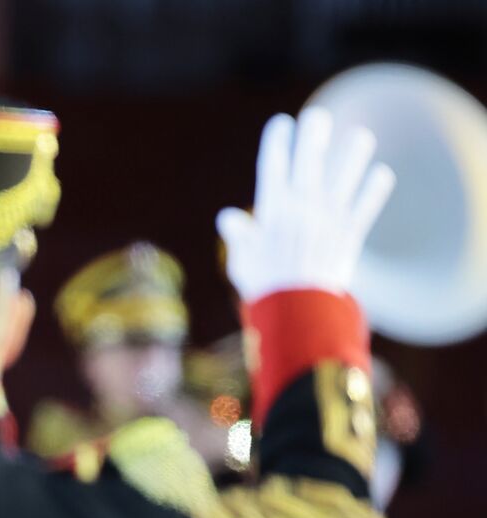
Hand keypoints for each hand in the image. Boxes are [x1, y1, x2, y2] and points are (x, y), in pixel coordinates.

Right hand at [217, 107, 395, 301]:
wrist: (299, 310)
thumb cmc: (265, 287)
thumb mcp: (242, 260)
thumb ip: (239, 235)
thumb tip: (227, 218)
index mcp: (273, 209)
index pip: (273, 166)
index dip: (276, 142)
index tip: (281, 123)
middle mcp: (303, 206)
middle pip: (309, 160)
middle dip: (313, 134)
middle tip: (316, 117)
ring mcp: (329, 217)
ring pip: (345, 176)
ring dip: (354, 154)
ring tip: (360, 136)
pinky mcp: (350, 232)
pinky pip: (367, 204)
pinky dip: (375, 189)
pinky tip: (380, 175)